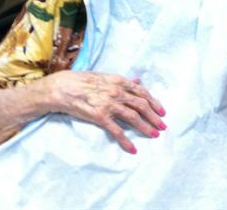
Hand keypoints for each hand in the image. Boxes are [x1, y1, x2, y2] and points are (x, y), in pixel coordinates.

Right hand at [44, 71, 165, 153]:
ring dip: (146, 127)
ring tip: (154, 135)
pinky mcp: (100, 117)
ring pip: (133, 118)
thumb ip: (123, 81)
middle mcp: (117, 92)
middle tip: (162, 126)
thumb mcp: (106, 77)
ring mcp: (109, 104)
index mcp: (120, 81)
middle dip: (154, 117)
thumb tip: (138, 81)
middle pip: (142, 106)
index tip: (162, 111)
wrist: (64, 87)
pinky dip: (126, 141)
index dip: (154, 102)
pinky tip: (133, 149)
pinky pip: (117, 131)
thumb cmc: (84, 81)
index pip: (142, 92)